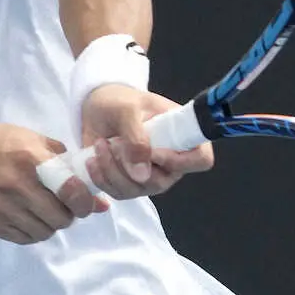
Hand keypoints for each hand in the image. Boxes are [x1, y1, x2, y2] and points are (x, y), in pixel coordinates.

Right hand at [0, 123, 108, 244]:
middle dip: (67, 215)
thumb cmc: (2, 145)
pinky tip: (27, 217)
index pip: (69, 189)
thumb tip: (101, 202)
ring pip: (43, 232)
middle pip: (59, 218)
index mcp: (30, 159)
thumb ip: (68, 166)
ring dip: (49, 224)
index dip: (84, 201)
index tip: (85, 202)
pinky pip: (23, 238)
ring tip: (42, 211)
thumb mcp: (35, 141)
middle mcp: (15, 185)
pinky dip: (31, 231)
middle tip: (63, 207)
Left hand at [80, 85, 214, 199]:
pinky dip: (102, 178)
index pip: (200, 159)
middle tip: (113, 143)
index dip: (179, 161)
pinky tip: (93, 159)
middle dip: (131, 166)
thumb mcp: (127, 109)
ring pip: (136, 190)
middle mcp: (171, 161)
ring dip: (112, 170)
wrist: (98, 107)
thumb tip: (142, 175)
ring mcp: (150, 176)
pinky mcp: (129, 184)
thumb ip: (136, 138)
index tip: (152, 151)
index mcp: (183, 136)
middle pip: (162, 182)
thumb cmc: (120, 102)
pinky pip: (118, 193)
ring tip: (100, 145)